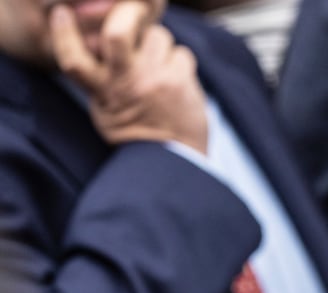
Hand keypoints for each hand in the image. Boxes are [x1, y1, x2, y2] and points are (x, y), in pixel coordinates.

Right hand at [50, 1, 207, 153]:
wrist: (172, 160)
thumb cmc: (136, 133)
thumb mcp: (105, 109)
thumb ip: (100, 77)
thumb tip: (100, 41)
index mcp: (101, 91)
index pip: (72, 58)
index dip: (63, 33)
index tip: (62, 15)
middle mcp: (125, 82)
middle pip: (117, 32)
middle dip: (128, 15)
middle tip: (135, 13)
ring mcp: (154, 81)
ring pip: (157, 35)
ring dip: (160, 45)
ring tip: (160, 65)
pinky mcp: (181, 82)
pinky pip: (182, 53)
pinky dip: (180, 62)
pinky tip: (178, 80)